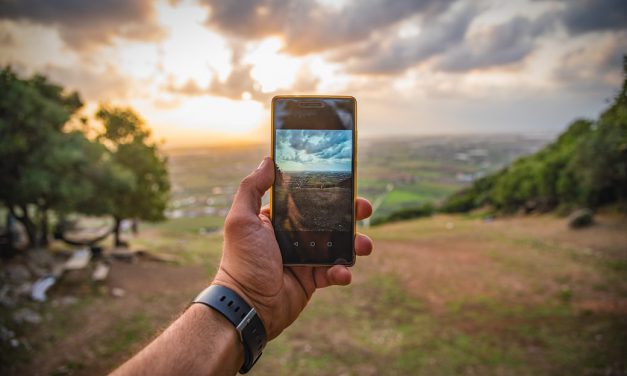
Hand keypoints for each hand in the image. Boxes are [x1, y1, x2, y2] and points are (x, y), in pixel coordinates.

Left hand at [213, 157, 373, 338]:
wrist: (248, 306)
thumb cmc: (242, 262)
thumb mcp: (241, 220)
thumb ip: (252, 188)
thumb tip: (268, 160)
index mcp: (278, 220)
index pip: (306, 199)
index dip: (326, 191)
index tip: (346, 183)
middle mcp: (293, 236)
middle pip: (329, 219)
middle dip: (350, 214)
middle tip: (364, 210)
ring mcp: (305, 258)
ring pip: (338, 245)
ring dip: (355, 243)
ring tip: (364, 246)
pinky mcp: (313, 279)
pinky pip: (334, 272)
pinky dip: (342, 272)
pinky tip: (342, 273)